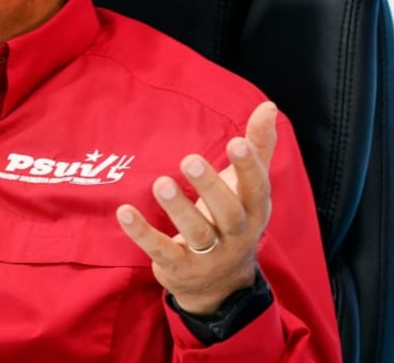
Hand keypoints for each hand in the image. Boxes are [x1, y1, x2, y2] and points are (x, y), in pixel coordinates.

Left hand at [115, 101, 278, 314]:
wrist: (220, 286)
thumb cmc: (233, 221)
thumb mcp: (249, 190)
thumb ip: (258, 148)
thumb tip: (269, 107)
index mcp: (255, 212)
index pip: (257, 189)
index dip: (248, 166)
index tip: (237, 141)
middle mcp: (236, 235)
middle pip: (228, 213)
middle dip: (211, 187)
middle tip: (190, 160)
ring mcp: (208, 255)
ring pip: (197, 232)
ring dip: (178, 209)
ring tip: (161, 183)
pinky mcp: (178, 267)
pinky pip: (161, 250)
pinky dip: (143, 233)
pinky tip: (125, 212)